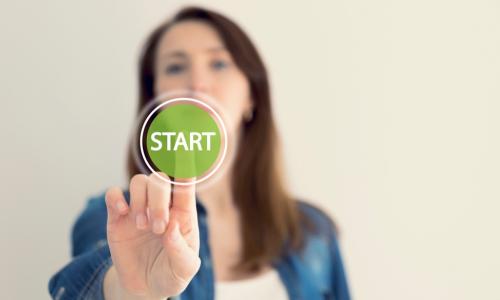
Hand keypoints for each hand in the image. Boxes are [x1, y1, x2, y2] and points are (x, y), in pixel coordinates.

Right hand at [104, 173, 199, 297]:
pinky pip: (113, 195)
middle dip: (158, 201)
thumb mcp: (183, 270)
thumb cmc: (171, 274)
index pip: (185, 185)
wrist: (144, 288)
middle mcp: (162, 206)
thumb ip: (181, 250)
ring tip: (142, 226)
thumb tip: (172, 228)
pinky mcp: (117, 218)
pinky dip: (115, 198)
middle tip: (157, 228)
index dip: (185, 165)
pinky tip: (122, 213)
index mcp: (183, 214)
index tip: (185, 147)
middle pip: (159, 180)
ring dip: (140, 201)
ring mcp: (139, 210)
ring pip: (138, 182)